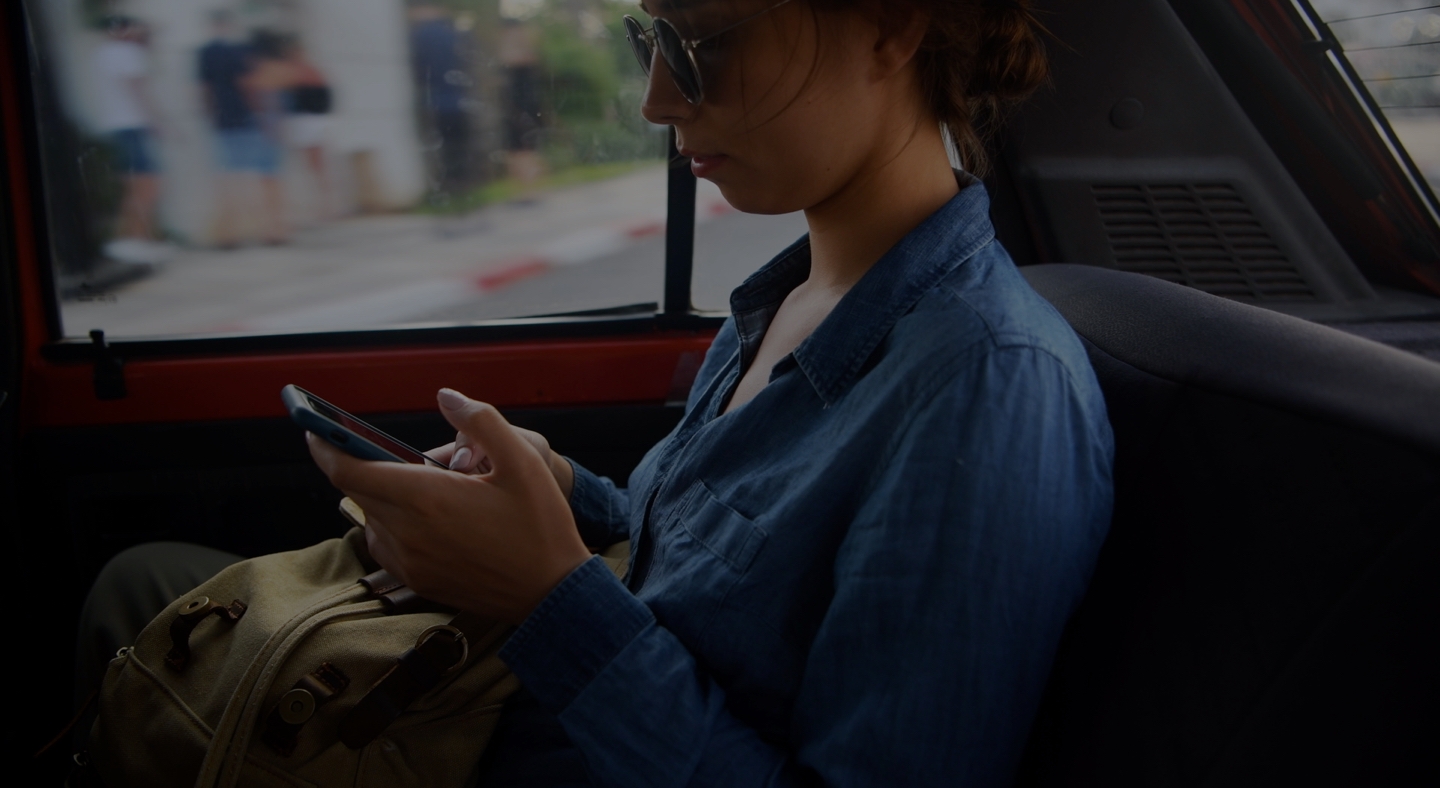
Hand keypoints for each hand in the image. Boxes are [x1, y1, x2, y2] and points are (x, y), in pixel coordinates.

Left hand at [307, 389, 591, 623]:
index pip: (348, 470)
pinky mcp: (415, 581)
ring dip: (383, 496)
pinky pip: (385, 543)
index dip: (325, 446)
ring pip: (372, 517)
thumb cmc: (539, 526)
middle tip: (385, 449)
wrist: (550, 594)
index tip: (315, 429)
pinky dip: (392, 523)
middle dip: (364, 464)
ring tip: (425, 487)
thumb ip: (481, 421)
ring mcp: (409, 562)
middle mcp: (408, 532)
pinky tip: (427, 517)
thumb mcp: (523, 462)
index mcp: (427, 498)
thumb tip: (446, 396)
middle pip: (359, 491)